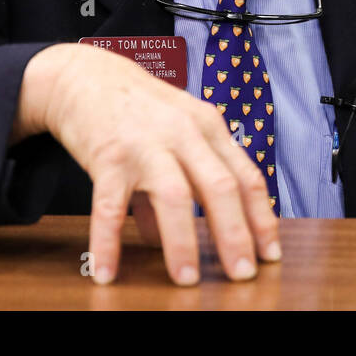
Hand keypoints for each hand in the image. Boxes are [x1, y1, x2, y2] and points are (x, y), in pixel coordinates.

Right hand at [14, 43, 281, 284]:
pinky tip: (107, 272)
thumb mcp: (171, 133)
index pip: (246, 176)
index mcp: (207, 128)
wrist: (84, 75)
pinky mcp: (109, 155)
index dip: (262, 217)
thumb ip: (178, 181)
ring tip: (186, 280)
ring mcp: (146, 144)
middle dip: (235, 236)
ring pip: (174, 196)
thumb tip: (163, 237)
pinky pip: (110, 206)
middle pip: (219, 187)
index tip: (270, 253)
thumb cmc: (136, 108)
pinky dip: (108, 243)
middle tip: (242, 275)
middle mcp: (183, 133)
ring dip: (183, 242)